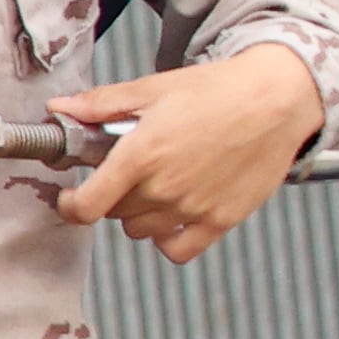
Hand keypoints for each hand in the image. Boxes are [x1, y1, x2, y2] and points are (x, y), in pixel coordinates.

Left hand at [55, 45, 325, 264]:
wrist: (278, 98)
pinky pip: (178, 250)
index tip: (71, 199)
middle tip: (133, 171)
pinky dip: (170, 238)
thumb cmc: (220, 89)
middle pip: (115, 214)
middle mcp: (164, 187)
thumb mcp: (155, 88)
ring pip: (142, 231)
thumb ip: (102, 105)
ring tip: (160, 186)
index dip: (70, 206)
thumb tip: (60, 110)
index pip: (87, 206)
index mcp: (141, 154)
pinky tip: (176, 215)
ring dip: (141, 214)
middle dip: (114, 194)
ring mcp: (193, 207)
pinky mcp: (221, 220)